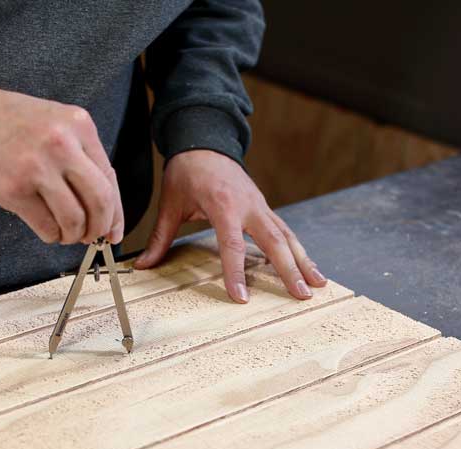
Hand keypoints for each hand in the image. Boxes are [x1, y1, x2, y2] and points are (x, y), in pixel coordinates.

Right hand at [0, 87, 123, 244]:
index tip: (113, 230)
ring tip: (67, 233)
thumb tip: (105, 206)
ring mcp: (37, 168)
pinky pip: (46, 226)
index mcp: (78, 125)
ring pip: (74, 219)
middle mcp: (62, 145)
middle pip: (100, 201)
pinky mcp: (13, 190)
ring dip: (74, 235)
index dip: (116, 212)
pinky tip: (49, 231)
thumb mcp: (57, 123)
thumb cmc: (12, 124)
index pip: (110, 178)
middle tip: (92, 236)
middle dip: (99, 227)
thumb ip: (82, 157)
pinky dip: (52, 236)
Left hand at [135, 150, 325, 302]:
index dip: (236, 272)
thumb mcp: (170, 203)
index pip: (232, 244)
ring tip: (318, 285)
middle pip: (274, 242)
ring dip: (304, 261)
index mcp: (223, 204)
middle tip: (302, 294)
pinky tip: (309, 268)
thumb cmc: (187, 172)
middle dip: (290, 270)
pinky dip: (298, 250)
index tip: (242, 297)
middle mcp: (248, 205)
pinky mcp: (264, 207)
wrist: (204, 140)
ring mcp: (260, 205)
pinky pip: (285, 231)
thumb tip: (143, 265)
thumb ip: (160, 237)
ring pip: (287, 236)